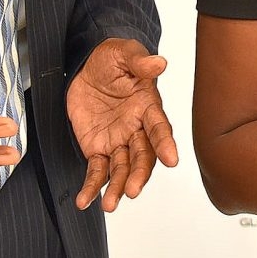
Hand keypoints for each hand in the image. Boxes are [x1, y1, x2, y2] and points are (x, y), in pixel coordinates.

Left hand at [66, 38, 179, 211]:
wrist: (85, 66)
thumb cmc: (111, 58)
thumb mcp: (123, 53)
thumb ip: (139, 62)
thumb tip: (159, 63)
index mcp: (147, 106)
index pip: (159, 128)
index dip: (165, 143)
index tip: (171, 159)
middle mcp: (136, 128)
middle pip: (142, 156)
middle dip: (139, 174)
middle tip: (133, 189)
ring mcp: (117, 141)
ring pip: (121, 169)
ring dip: (118, 187)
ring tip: (110, 204)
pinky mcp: (97, 148)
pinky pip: (96, 171)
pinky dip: (92, 187)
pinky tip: (86, 200)